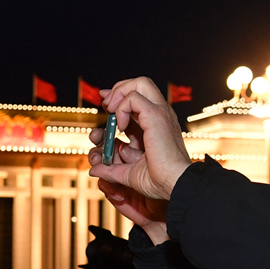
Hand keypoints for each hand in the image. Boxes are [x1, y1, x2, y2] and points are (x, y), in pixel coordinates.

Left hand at [87, 78, 190, 243]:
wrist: (175, 185)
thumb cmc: (160, 182)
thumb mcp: (129, 174)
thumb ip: (111, 170)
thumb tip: (94, 170)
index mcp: (156, 124)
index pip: (137, 98)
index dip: (119, 96)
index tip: (106, 104)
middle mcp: (159, 115)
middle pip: (140, 83)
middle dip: (119, 89)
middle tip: (107, 105)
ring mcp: (160, 113)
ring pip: (139, 83)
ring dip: (119, 93)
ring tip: (111, 111)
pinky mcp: (156, 116)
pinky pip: (133, 99)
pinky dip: (121, 109)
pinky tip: (120, 127)